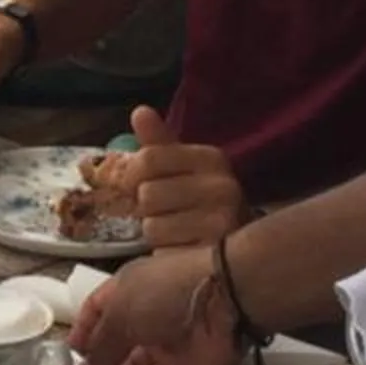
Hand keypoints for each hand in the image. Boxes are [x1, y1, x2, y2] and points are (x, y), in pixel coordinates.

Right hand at [73, 249, 236, 364]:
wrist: (223, 302)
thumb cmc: (166, 292)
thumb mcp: (120, 311)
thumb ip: (100, 344)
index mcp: (128, 290)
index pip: (98, 310)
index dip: (84, 330)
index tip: (70, 353)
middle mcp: (145, 316)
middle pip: (115, 345)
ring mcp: (165, 344)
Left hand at [127, 105, 245, 249]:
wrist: (234, 250)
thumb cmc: (198, 203)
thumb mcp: (179, 169)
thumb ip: (158, 144)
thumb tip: (140, 111)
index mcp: (211, 159)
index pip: (149, 158)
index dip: (131, 175)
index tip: (136, 184)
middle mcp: (222, 186)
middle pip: (146, 194)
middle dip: (146, 208)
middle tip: (166, 212)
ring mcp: (222, 221)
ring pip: (152, 225)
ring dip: (156, 232)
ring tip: (177, 231)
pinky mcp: (213, 252)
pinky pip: (163, 250)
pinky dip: (165, 252)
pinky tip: (183, 247)